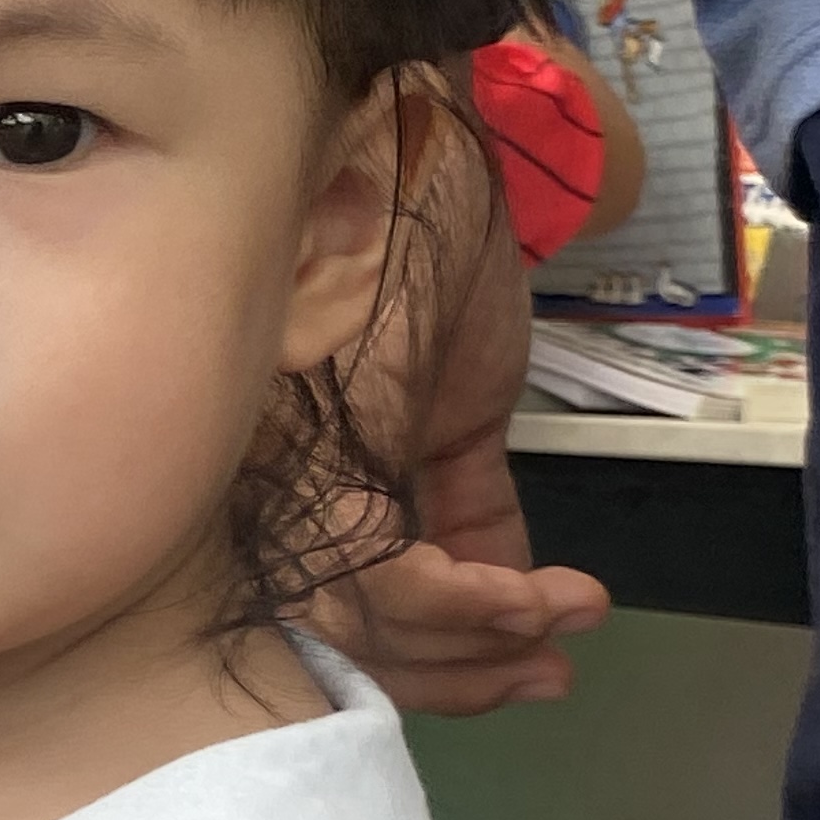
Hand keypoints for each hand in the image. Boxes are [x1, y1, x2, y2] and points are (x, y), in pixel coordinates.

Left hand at [312, 85, 610, 712]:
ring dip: (477, 640)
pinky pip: (381, 566)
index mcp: (288, 477)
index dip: (432, 662)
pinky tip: (545, 597)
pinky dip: (475, 599)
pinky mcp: (319, 443)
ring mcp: (281, 468)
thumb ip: (467, 503)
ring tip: (558, 624)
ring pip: (358, 615)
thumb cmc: (431, 255)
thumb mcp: (461, 401)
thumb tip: (502, 587)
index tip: (527, 665)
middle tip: (545, 669)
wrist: (429, 148)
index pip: (338, 611)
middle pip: (339, 634)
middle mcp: (261, 484)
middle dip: (455, 671)